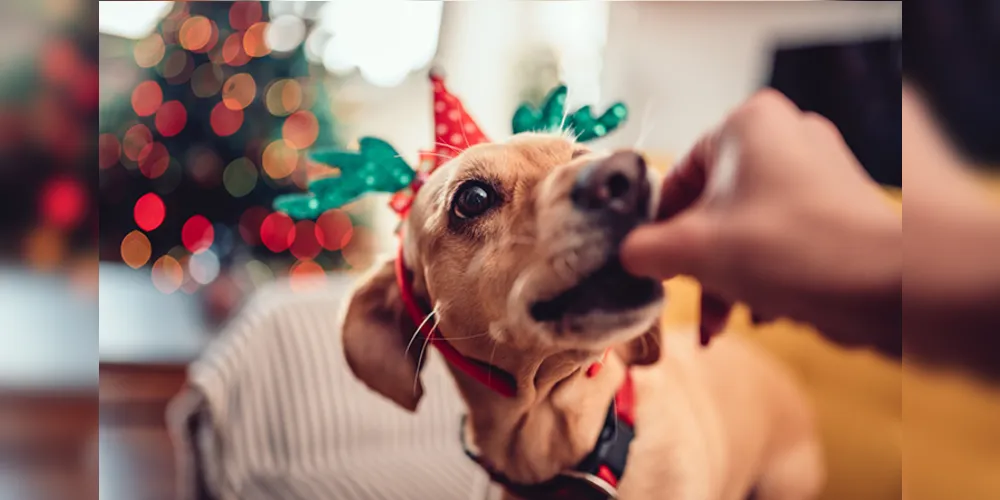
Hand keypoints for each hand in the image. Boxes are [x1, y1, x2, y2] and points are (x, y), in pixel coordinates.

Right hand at [621, 89, 900, 350]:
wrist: (889, 285)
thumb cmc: (782, 249)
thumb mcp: (693, 250)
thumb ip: (644, 249)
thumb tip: (629, 256)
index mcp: (746, 123)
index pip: (678, 177)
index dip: (659, 229)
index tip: (654, 268)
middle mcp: (787, 134)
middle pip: (715, 208)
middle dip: (700, 266)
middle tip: (692, 304)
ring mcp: (821, 169)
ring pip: (749, 228)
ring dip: (730, 278)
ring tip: (728, 324)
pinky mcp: (844, 206)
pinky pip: (786, 238)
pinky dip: (768, 274)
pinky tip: (768, 312)